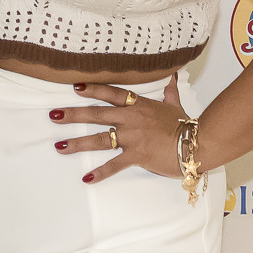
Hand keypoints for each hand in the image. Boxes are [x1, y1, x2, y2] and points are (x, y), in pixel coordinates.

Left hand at [50, 74, 192, 184]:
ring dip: (77, 143)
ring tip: (59, 146)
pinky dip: (100, 172)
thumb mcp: (176, 104)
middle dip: (73, 115)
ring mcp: (133, 137)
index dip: (93, 89)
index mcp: (139, 105)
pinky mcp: (137, 155)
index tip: (74, 87)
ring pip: (100, 138)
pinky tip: (86, 178)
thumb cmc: (187, 125)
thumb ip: (170, 90)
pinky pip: (114, 164)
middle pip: (97, 114)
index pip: (112, 93)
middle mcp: (132, 118)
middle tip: (53, 115)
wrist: (199, 143)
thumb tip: (172, 74)